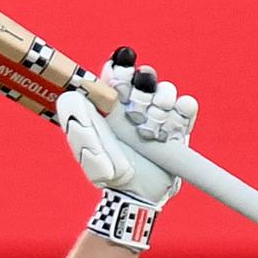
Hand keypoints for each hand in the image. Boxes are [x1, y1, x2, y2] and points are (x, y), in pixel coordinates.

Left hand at [55, 47, 198, 207]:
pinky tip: (178, 112)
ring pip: (166, 90)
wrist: (138, 196)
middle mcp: (135, 108)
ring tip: (155, 118)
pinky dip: (184, 106)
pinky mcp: (179, 128)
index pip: (116, 76)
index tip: (123, 61)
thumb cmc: (108, 175)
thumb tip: (70, 95)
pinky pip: (187, 108)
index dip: (120, 65)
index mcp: (112, 108)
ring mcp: (158, 117)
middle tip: (143, 84)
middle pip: (143, 78)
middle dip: (144, 79)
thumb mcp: (88, 154)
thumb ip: (78, 126)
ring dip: (163, 97)